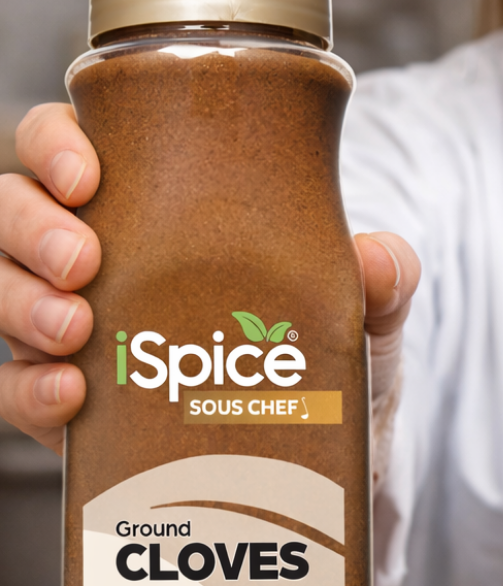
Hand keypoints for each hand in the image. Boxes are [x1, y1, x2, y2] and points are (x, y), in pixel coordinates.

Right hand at [0, 104, 419, 454]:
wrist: (319, 439)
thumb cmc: (323, 345)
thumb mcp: (362, 306)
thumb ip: (382, 276)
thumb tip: (380, 259)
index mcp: (150, 208)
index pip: (68, 148)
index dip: (55, 146)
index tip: (88, 174)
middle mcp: (98, 259)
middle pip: (14, 212)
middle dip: (32, 227)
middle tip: (86, 259)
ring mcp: (77, 330)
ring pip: (1, 293)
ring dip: (22, 302)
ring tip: (77, 326)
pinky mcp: (76, 404)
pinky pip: (18, 388)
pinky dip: (30, 388)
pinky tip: (72, 393)